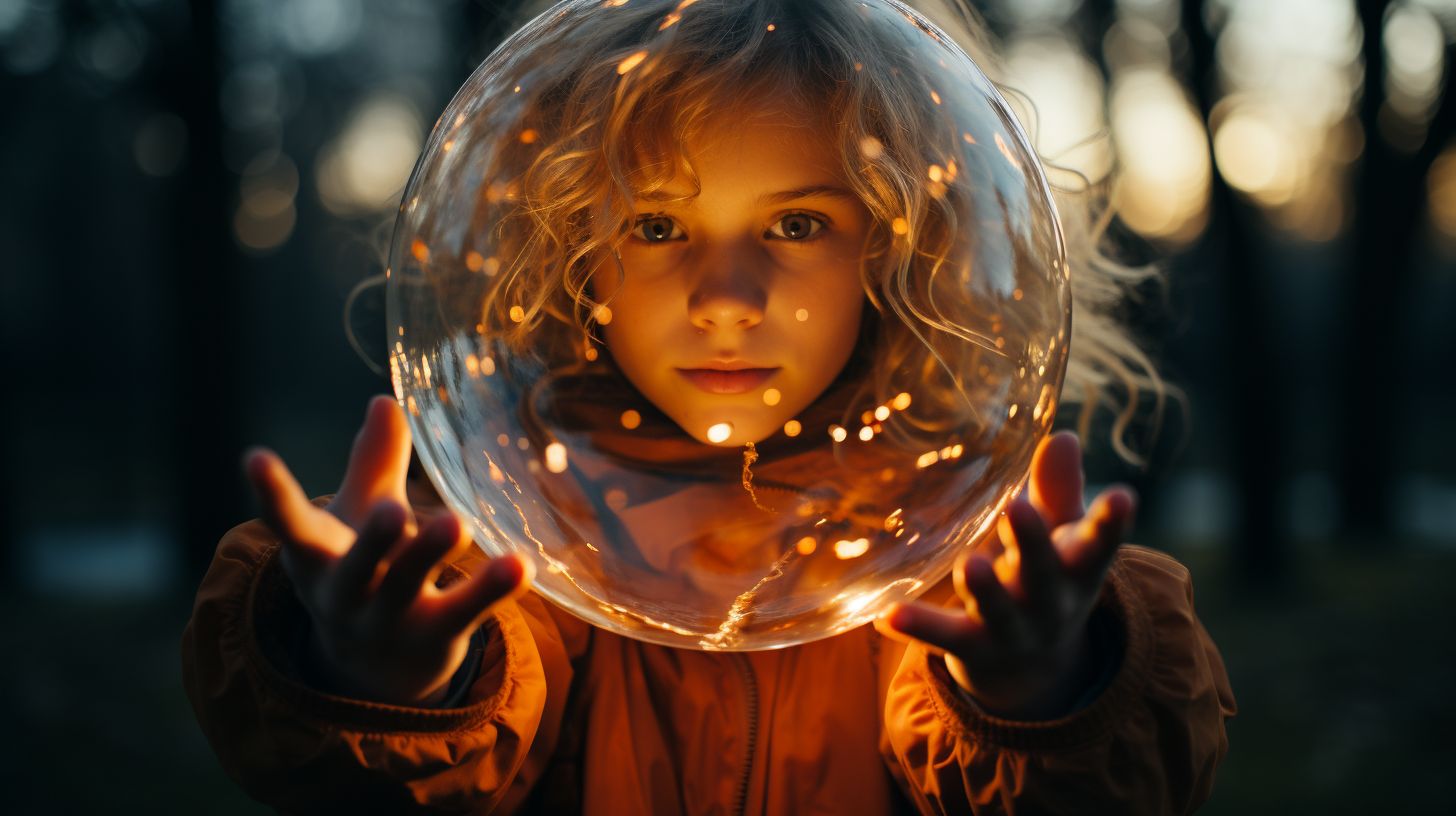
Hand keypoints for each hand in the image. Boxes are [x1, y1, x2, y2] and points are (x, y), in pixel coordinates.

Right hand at [243, 395, 531, 705]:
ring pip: (408, 587)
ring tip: (458, 523)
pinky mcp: (435, 638)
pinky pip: (464, 613)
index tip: (253, 458)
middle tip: (393, 510)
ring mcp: (388, 621)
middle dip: (373, 540)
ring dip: (430, 555)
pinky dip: (491, 590)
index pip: (289, 524)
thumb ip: (373, 463)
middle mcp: (346, 593)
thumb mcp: (358, 516)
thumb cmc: (364, 566)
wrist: (375, 670)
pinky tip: (519, 564)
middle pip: (356, 566)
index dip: (271, 493)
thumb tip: (385, 400)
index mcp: (317, 557)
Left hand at [884, 431, 1134, 719]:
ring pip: (998, 610)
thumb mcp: (1059, 538)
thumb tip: (1061, 437)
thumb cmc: (1045, 576)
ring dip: (985, 589)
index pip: (1099, 544)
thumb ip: (1058, 491)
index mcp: (1077, 571)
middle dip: (1033, 543)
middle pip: (1044, 574)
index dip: (1112, 522)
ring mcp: (1011, 631)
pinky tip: (885, 615)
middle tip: (1019, 508)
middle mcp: (1049, 604)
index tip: (1124, 496)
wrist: (1031, 670)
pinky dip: (917, 626)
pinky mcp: (971, 648)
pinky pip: (943, 637)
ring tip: (968, 565)